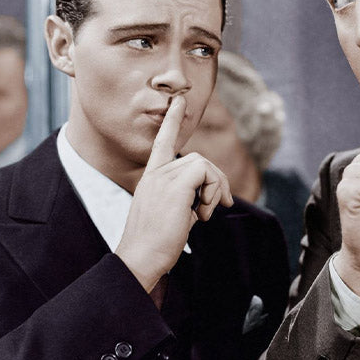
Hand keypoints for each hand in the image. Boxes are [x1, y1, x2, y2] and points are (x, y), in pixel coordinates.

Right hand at [115, 95, 232, 292]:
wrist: (140, 259)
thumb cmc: (156, 244)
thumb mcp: (173, 213)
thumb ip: (187, 198)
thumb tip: (210, 197)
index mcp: (152, 177)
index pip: (162, 142)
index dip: (172, 121)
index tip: (179, 101)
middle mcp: (155, 174)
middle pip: (199, 159)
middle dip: (217, 181)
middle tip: (218, 206)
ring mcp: (163, 178)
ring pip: (204, 165)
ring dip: (214, 189)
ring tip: (204, 214)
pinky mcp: (174, 186)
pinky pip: (205, 173)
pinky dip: (212, 192)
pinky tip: (202, 214)